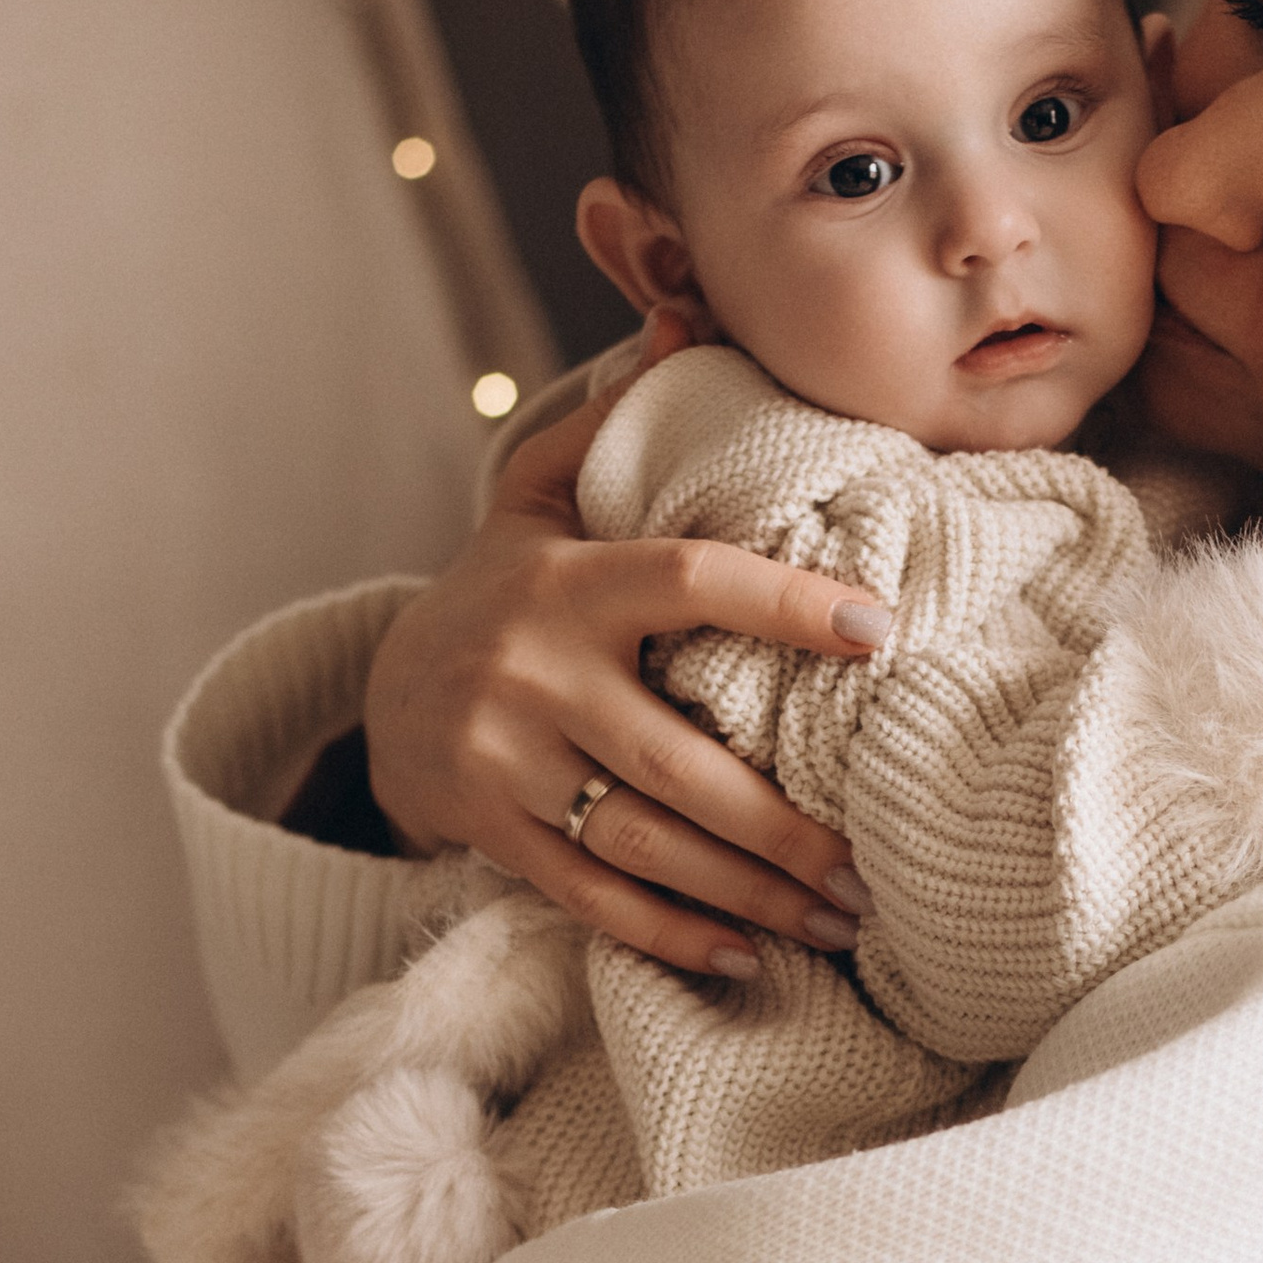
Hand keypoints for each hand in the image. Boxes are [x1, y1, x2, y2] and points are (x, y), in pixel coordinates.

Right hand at [364, 336, 890, 975]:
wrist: (380, 699)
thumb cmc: (500, 585)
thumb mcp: (537, 490)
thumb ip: (615, 413)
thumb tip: (687, 309)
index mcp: (565, 581)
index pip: (688, 581)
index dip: (785, 604)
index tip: (881, 630)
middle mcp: (532, 677)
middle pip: (681, 764)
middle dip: (788, 826)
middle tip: (878, 863)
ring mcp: (507, 766)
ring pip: (648, 846)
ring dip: (752, 893)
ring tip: (843, 917)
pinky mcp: (493, 836)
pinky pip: (595, 899)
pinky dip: (673, 934)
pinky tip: (749, 954)